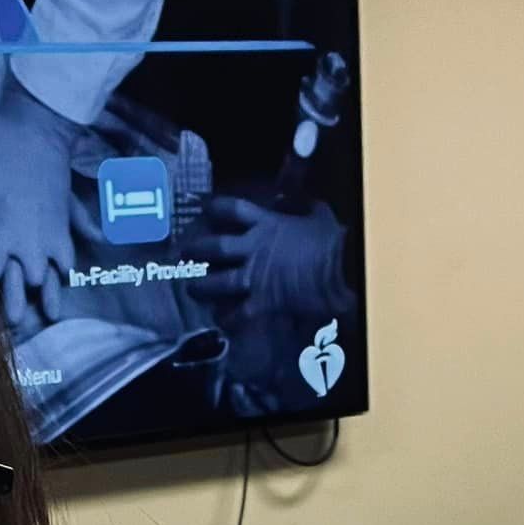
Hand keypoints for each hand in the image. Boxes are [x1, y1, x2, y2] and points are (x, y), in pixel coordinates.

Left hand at [185, 197, 352, 319]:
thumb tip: (309, 202)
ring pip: (218, 283)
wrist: (338, 269)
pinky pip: (238, 314)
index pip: (233, 209)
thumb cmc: (331, 240)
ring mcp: (254, 277)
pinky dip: (229, 319)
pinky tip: (221, 322)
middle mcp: (252, 249)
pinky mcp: (261, 302)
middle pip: (216, 248)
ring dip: (201, 288)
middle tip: (185, 253)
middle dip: (197, 249)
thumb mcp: (319, 215)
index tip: (204, 207)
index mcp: (266, 224)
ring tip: (191, 291)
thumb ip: (307, 208)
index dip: (216, 207)